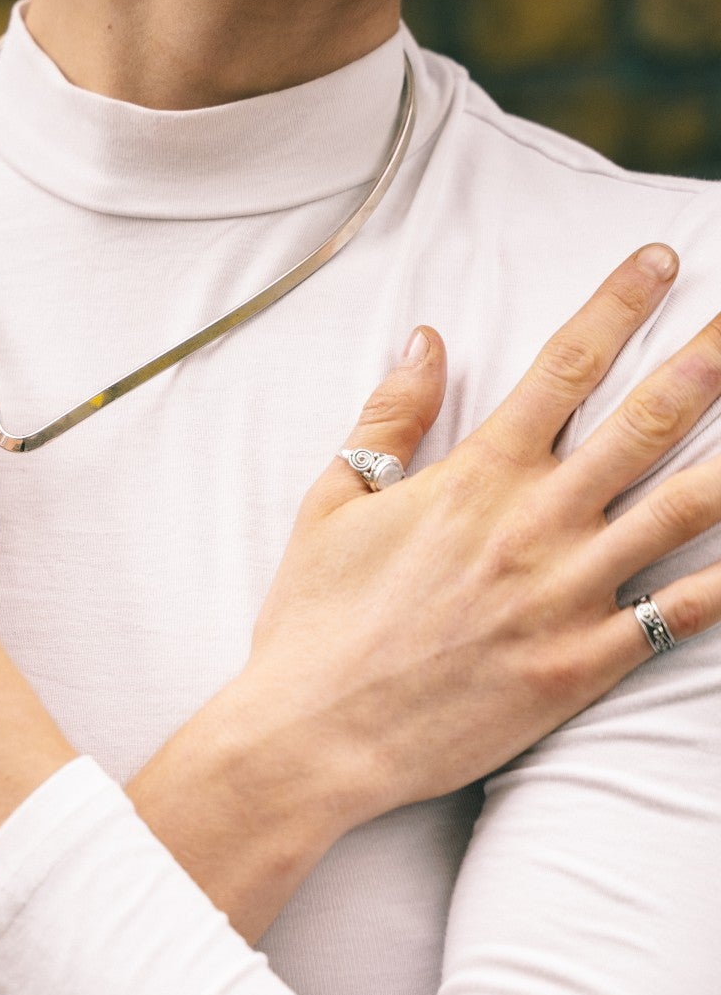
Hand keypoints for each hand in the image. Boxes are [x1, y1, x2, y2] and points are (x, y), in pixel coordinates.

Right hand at [246, 243, 720, 835]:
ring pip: (684, 509)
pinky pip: (678, 615)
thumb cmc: (314, 623)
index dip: (620, 302)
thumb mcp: (332, 503)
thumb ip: (388, 416)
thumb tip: (426, 337)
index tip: (662, 258)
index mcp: (475, 476)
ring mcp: (566, 595)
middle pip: (647, 421)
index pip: (565, 365)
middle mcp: (533, 523)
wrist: (313, 736)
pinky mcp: (581, 665)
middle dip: (709, 361)